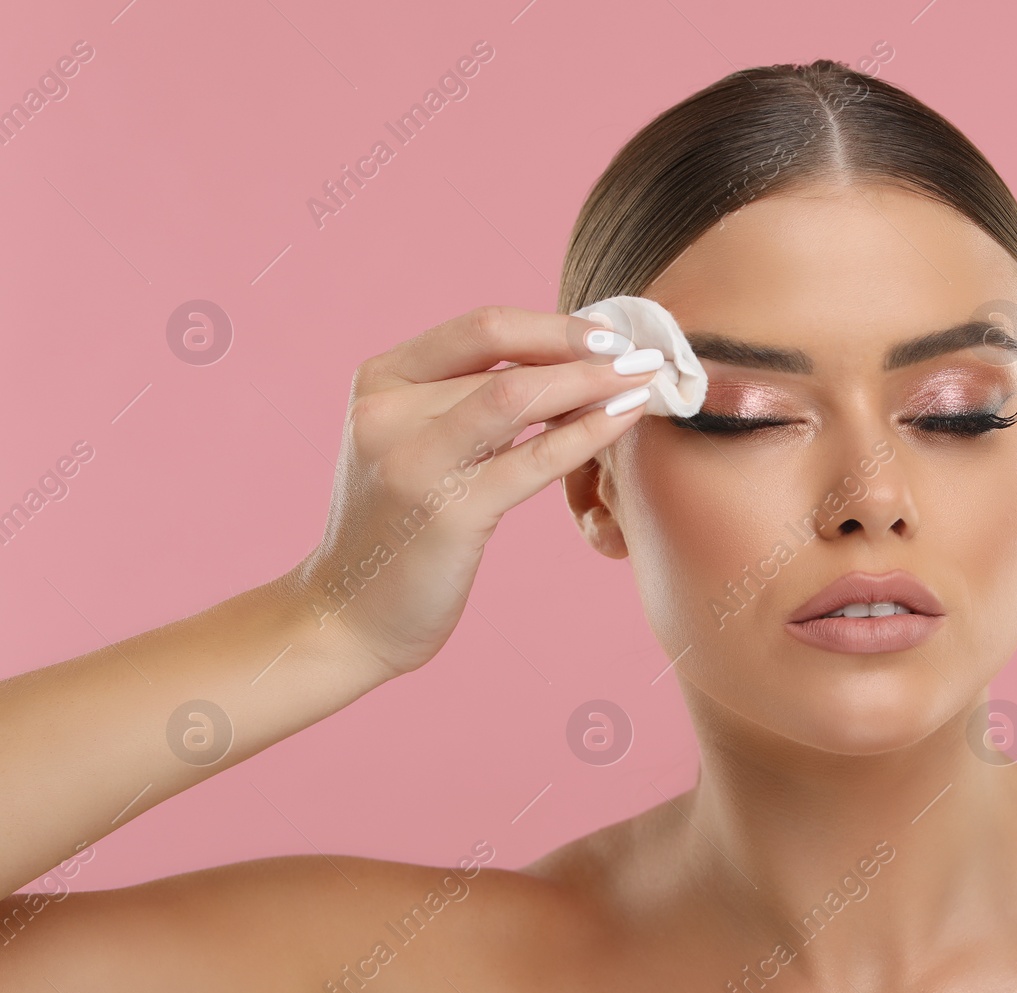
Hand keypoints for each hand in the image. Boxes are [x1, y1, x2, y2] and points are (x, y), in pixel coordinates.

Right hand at [288, 305, 657, 677]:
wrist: (348, 616)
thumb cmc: (398, 528)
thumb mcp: (413, 443)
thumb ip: (464, 401)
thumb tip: (561, 363)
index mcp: (379, 380)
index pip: (480, 329)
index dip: (552, 325)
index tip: (607, 335)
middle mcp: (386, 411)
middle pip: (505, 360)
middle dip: (584, 351)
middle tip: (641, 354)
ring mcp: (413, 461)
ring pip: (520, 397)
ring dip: (591, 382)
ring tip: (642, 380)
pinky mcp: (448, 513)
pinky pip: (532, 459)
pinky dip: (587, 432)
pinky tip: (623, 419)